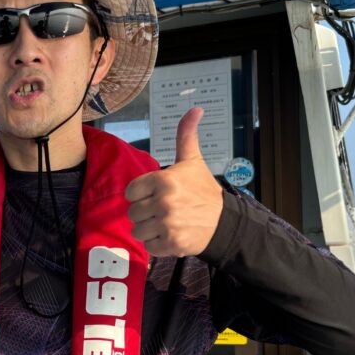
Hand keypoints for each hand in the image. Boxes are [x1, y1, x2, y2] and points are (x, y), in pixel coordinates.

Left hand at [125, 107, 223, 257]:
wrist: (224, 222)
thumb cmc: (203, 191)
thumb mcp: (192, 162)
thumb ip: (186, 136)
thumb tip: (195, 108)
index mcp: (164, 180)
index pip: (131, 192)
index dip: (141, 194)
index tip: (156, 195)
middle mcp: (164, 202)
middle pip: (132, 213)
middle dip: (146, 213)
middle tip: (165, 210)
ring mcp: (168, 224)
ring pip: (137, 231)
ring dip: (149, 230)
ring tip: (166, 223)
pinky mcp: (171, 244)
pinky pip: (148, 246)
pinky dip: (157, 244)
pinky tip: (170, 235)